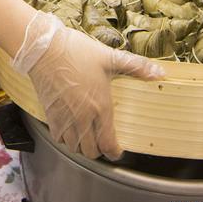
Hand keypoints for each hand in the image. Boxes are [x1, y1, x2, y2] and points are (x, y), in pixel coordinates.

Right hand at [12, 11, 164, 159]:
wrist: (43, 48)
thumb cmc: (76, 51)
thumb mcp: (109, 57)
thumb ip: (136, 67)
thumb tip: (160, 73)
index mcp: (100, 106)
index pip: (108, 144)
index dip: (114, 153)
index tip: (118, 150)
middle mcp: (82, 117)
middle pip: (91, 151)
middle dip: (99, 151)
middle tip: (103, 143)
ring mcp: (64, 117)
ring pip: (74, 147)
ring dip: (81, 146)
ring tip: (87, 137)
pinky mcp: (50, 114)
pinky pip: (58, 137)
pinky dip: (65, 139)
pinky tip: (69, 129)